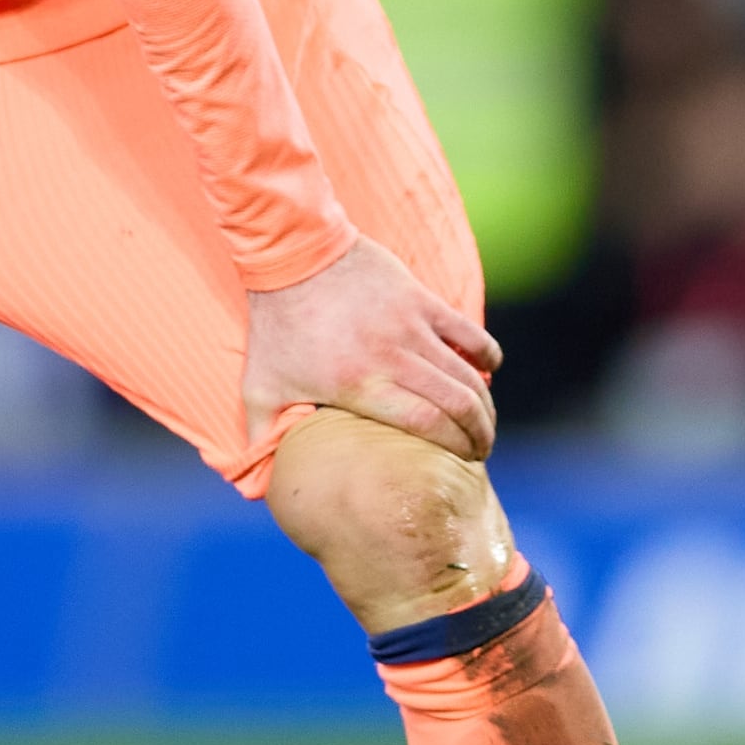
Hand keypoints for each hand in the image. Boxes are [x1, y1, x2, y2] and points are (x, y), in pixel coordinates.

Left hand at [243, 237, 501, 460]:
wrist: (291, 252)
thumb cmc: (277, 325)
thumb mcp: (259, 384)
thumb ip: (262, 437)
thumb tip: (258, 492)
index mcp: (357, 383)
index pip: (426, 424)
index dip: (453, 447)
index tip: (464, 462)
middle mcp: (390, 356)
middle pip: (457, 404)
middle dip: (479, 435)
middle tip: (480, 451)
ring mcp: (409, 325)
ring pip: (467, 375)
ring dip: (485, 404)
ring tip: (484, 423)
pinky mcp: (420, 299)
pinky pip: (470, 333)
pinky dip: (486, 357)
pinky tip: (485, 372)